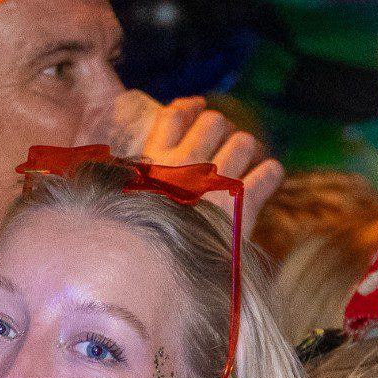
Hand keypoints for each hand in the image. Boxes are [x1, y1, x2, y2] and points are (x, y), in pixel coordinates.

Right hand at [114, 92, 284, 234]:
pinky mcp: (244, 202)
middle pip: (213, 122)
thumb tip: (107, 175)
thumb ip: (121, 185)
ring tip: (243, 161)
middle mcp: (187, 163)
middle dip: (220, 130)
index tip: (196, 107)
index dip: (188, 108)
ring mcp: (218, 180)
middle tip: (220, 145)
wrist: (152, 269)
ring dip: (245, 148)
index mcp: (155, 161)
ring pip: (244, 140)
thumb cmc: (129, 242)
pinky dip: (270, 174)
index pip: (175, 116)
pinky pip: (269, 173)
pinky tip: (266, 178)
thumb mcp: (116, 204)